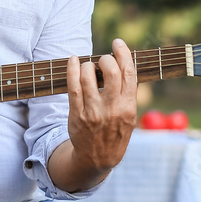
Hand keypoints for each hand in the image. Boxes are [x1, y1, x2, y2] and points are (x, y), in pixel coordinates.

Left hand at [65, 38, 137, 178]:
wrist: (97, 159)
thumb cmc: (114, 132)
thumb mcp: (129, 116)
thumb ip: (126, 94)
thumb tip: (123, 64)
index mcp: (129, 107)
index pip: (129, 74)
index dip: (123, 54)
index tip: (118, 43)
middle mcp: (112, 108)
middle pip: (110, 71)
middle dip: (105, 59)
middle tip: (103, 60)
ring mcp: (93, 111)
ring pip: (88, 76)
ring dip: (87, 65)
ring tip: (87, 67)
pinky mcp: (77, 113)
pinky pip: (73, 86)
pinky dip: (72, 69)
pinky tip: (73, 61)